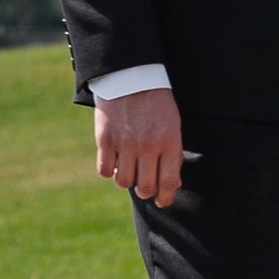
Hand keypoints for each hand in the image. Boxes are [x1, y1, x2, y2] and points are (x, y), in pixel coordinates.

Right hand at [93, 86, 187, 204]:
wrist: (132, 77)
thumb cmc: (157, 103)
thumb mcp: (173, 125)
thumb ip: (172, 154)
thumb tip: (172, 184)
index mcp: (170, 141)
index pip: (169, 182)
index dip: (166, 197)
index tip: (162, 201)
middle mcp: (148, 145)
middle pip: (145, 187)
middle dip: (146, 191)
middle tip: (144, 187)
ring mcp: (125, 143)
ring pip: (123, 182)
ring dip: (127, 180)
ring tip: (129, 169)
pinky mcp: (105, 139)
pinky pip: (105, 170)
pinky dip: (109, 170)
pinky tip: (115, 161)